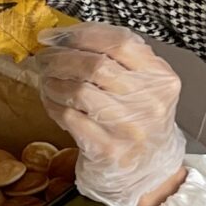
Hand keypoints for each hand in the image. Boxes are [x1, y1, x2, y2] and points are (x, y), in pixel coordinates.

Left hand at [39, 23, 187, 205]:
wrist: (148, 171)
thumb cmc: (139, 120)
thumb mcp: (144, 85)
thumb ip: (118, 58)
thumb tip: (64, 35)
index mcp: (161, 78)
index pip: (119, 41)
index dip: (81, 34)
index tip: (57, 35)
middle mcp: (149, 101)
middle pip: (95, 65)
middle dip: (60, 58)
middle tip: (44, 58)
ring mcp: (128, 127)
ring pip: (78, 90)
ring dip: (53, 82)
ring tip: (47, 80)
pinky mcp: (107, 148)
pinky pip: (69, 116)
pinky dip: (53, 104)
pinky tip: (51, 101)